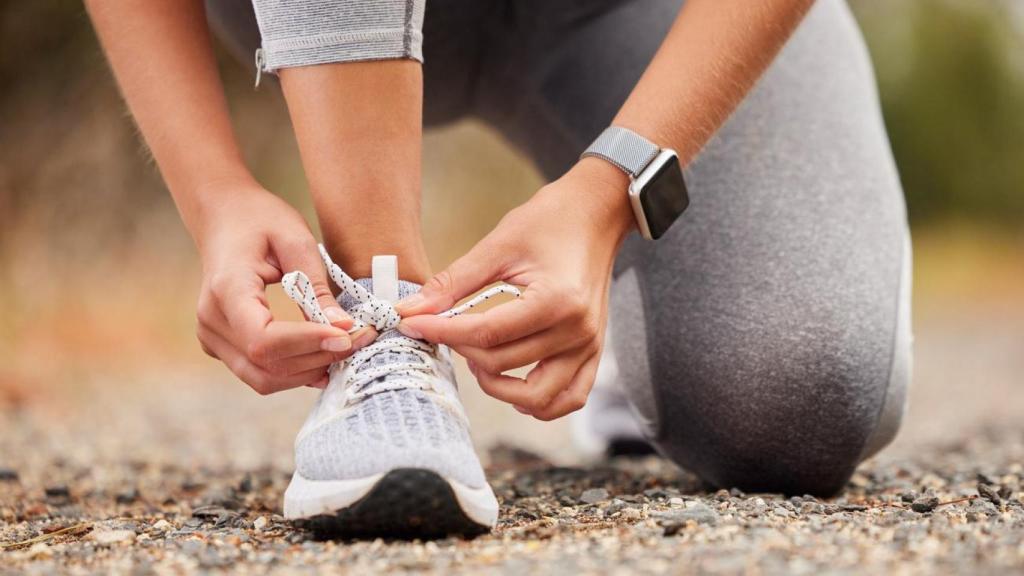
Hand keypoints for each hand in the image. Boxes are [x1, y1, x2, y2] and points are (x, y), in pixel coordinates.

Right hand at [193, 183, 375, 394]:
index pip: (264, 338)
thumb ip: (317, 287)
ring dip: (308, 370)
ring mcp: (212, 337)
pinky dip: (294, 371)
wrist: (224, 216)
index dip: (307, 343)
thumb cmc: (259, 219)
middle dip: (317, 359)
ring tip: (344, 347)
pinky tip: (322, 355)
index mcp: (226, 289)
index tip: (346, 334)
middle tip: (358, 340)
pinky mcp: (222, 346)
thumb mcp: (296, 240)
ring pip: (263, 378)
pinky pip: (259, 372)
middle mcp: (212, 320)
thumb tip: (343, 327)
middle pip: (265, 365)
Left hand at [396, 160, 634, 419]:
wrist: (595, 213)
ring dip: (497, 386)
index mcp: (555, 300)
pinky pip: (569, 398)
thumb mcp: (498, 245)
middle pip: (503, 363)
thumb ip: (453, 282)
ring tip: (476, 357)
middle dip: (461, 350)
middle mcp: (576, 331)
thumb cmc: (550, 221)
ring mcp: (589, 346)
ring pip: (536, 397)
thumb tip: (411, 309)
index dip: (442, 332)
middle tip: (441, 329)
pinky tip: (513, 385)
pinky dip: (539, 403)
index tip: (412, 324)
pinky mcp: (593, 352)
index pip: (486, 333)